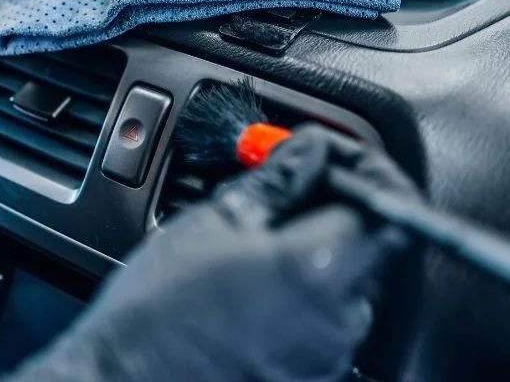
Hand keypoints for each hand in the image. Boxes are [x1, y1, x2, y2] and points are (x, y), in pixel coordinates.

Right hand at [4, 124, 418, 381]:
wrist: (122, 378)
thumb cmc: (156, 311)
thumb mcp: (213, 222)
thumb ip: (277, 181)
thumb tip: (309, 151)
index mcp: (317, 269)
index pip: (386, 204)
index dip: (366, 170)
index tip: (335, 157)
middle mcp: (337, 320)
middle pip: (369, 244)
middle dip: (336, 209)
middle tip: (289, 191)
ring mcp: (327, 356)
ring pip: (348, 284)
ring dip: (318, 252)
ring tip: (259, 244)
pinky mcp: (311, 377)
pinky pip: (325, 323)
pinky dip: (304, 295)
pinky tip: (257, 286)